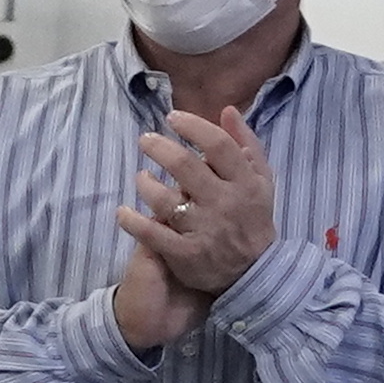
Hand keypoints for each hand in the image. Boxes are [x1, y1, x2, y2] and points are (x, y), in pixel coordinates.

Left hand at [108, 106, 276, 344]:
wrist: (255, 273)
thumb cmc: (253, 218)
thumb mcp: (261, 180)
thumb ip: (245, 144)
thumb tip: (227, 110)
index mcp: (245, 183)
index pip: (217, 145)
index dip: (192, 126)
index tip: (172, 118)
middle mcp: (225, 204)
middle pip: (185, 166)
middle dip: (158, 147)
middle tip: (144, 140)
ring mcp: (204, 230)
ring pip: (165, 199)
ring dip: (145, 183)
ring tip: (140, 176)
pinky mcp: (186, 254)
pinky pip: (152, 234)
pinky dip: (132, 221)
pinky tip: (121, 212)